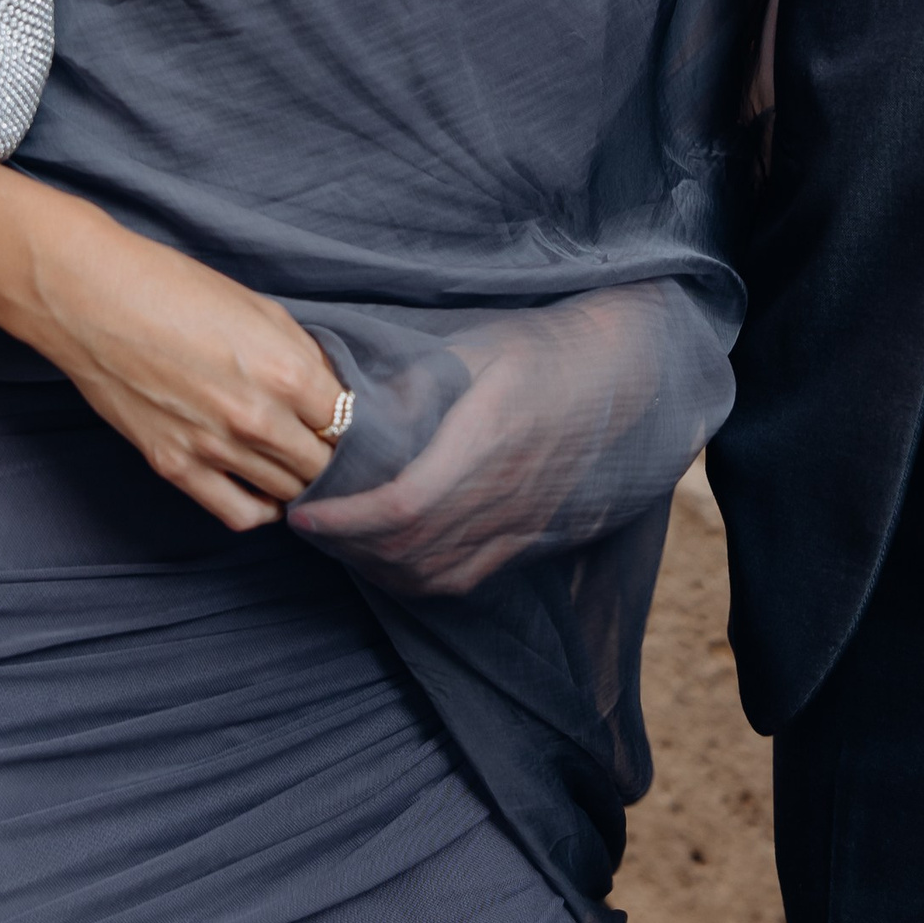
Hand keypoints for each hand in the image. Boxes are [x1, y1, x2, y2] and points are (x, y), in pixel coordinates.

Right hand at [21, 216, 346, 531]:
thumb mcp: (260, 310)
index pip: (351, 425)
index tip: (356, 425)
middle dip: (335, 458)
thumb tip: (334, 393)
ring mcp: (215, 449)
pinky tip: (267, 492)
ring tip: (302, 467)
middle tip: (333, 449)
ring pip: (289, 494)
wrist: (92, 298)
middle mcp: (258, 419)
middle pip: (324, 466)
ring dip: (302, 483)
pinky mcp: (176, 467)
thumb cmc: (175, 289)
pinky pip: (239, 514)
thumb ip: (304, 357)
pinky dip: (262, 510)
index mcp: (287, 371)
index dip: (359, 426)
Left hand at [294, 339, 547, 592]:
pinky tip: (384, 559)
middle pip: (409, 547)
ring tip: (336, 539)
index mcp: (486, 437)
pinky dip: (412, 578)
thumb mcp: (477, 343)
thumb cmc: (542, 350)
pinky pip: (461, 579)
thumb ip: (416, 375)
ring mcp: (518, 520)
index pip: (405, 504)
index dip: (347, 519)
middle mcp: (503, 490)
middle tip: (306, 522)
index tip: (305, 511)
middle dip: (346, 544)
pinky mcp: (527, 535)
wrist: (618, 378)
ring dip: (373, 565)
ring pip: (431, 572)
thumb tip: (354, 404)